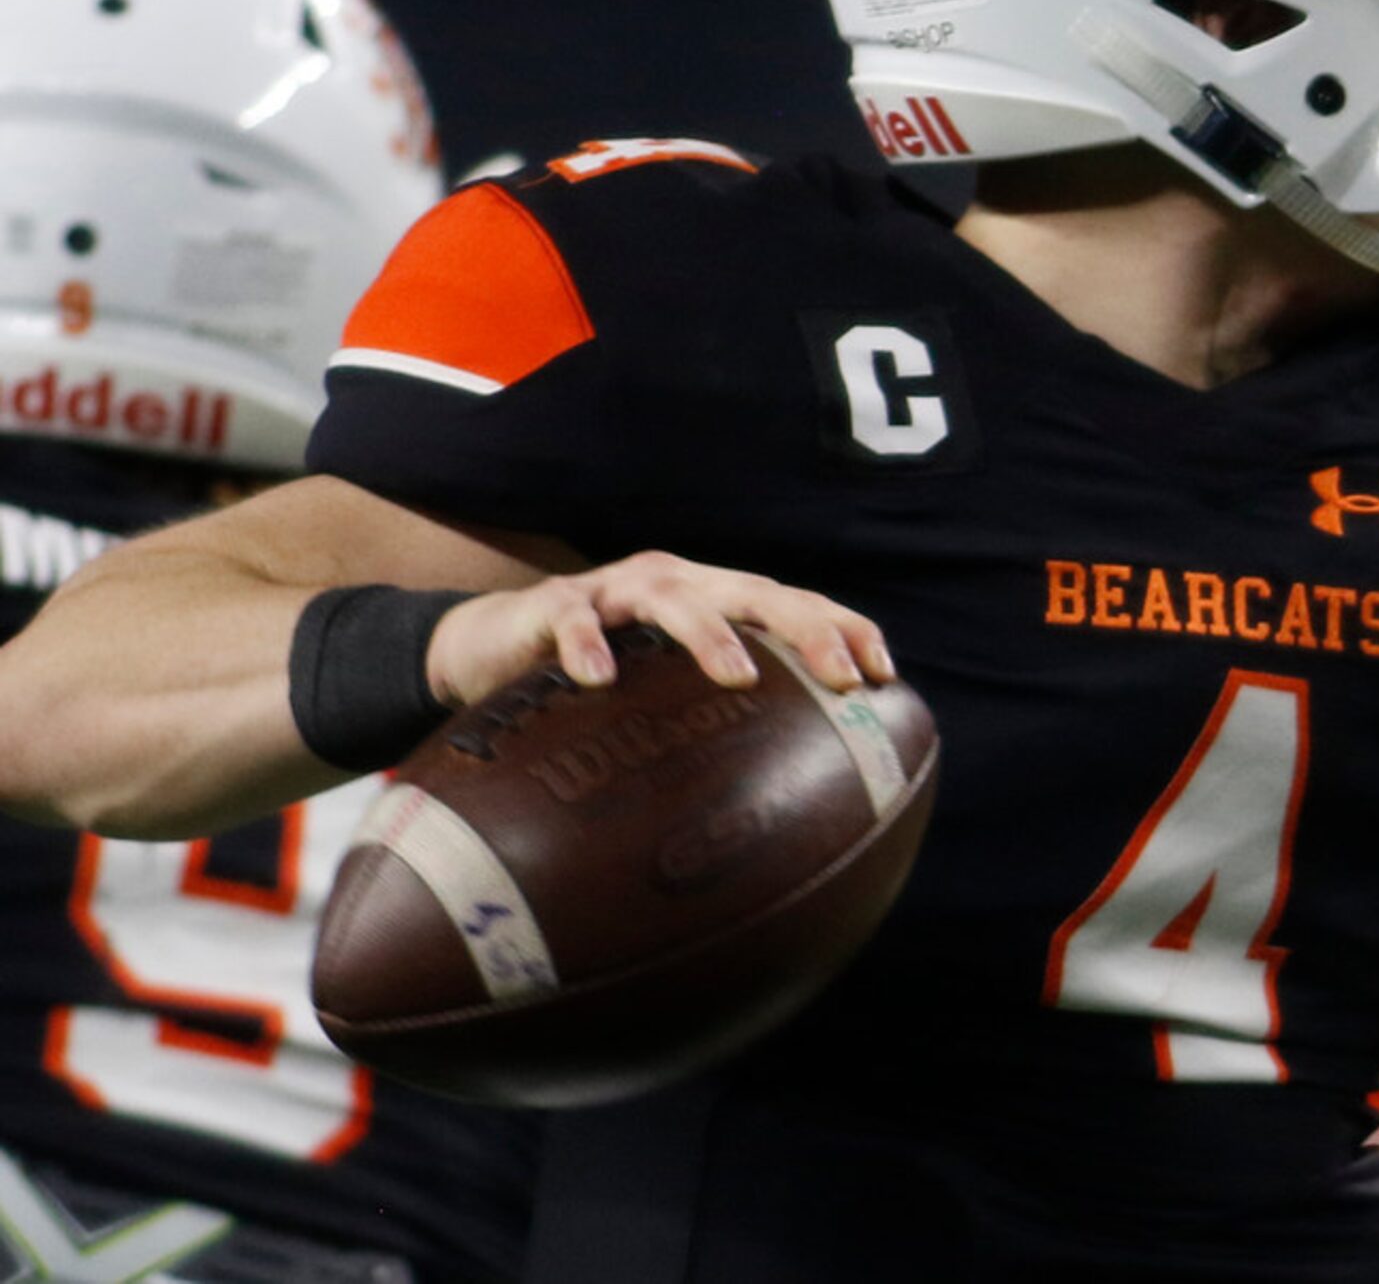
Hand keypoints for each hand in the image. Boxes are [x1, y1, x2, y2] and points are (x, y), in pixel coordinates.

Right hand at [424, 552, 893, 705]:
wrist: (491, 646)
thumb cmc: (600, 679)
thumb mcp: (664, 693)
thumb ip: (717, 719)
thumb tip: (791, 796)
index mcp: (713, 598)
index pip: (792, 603)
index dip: (843, 628)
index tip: (885, 672)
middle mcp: (676, 583)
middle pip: (755, 593)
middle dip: (806, 629)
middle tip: (842, 676)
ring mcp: (616, 590)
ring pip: (675, 599)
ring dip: (711, 635)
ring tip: (741, 676)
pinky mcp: (553, 605)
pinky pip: (573, 619)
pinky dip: (586, 645)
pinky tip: (599, 679)